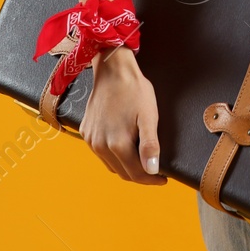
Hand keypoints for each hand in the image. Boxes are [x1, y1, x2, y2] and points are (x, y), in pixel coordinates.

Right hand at [80, 47, 167, 184]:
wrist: (113, 70)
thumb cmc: (134, 91)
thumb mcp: (149, 117)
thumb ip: (150, 145)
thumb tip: (152, 170)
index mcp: (117, 144)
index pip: (136, 174)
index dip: (151, 180)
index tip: (163, 178)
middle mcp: (100, 146)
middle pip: (122, 173)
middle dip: (140, 175)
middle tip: (155, 171)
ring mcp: (91, 140)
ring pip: (111, 165)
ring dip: (126, 167)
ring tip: (141, 161)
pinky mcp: (86, 132)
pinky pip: (101, 153)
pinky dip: (113, 156)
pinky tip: (124, 148)